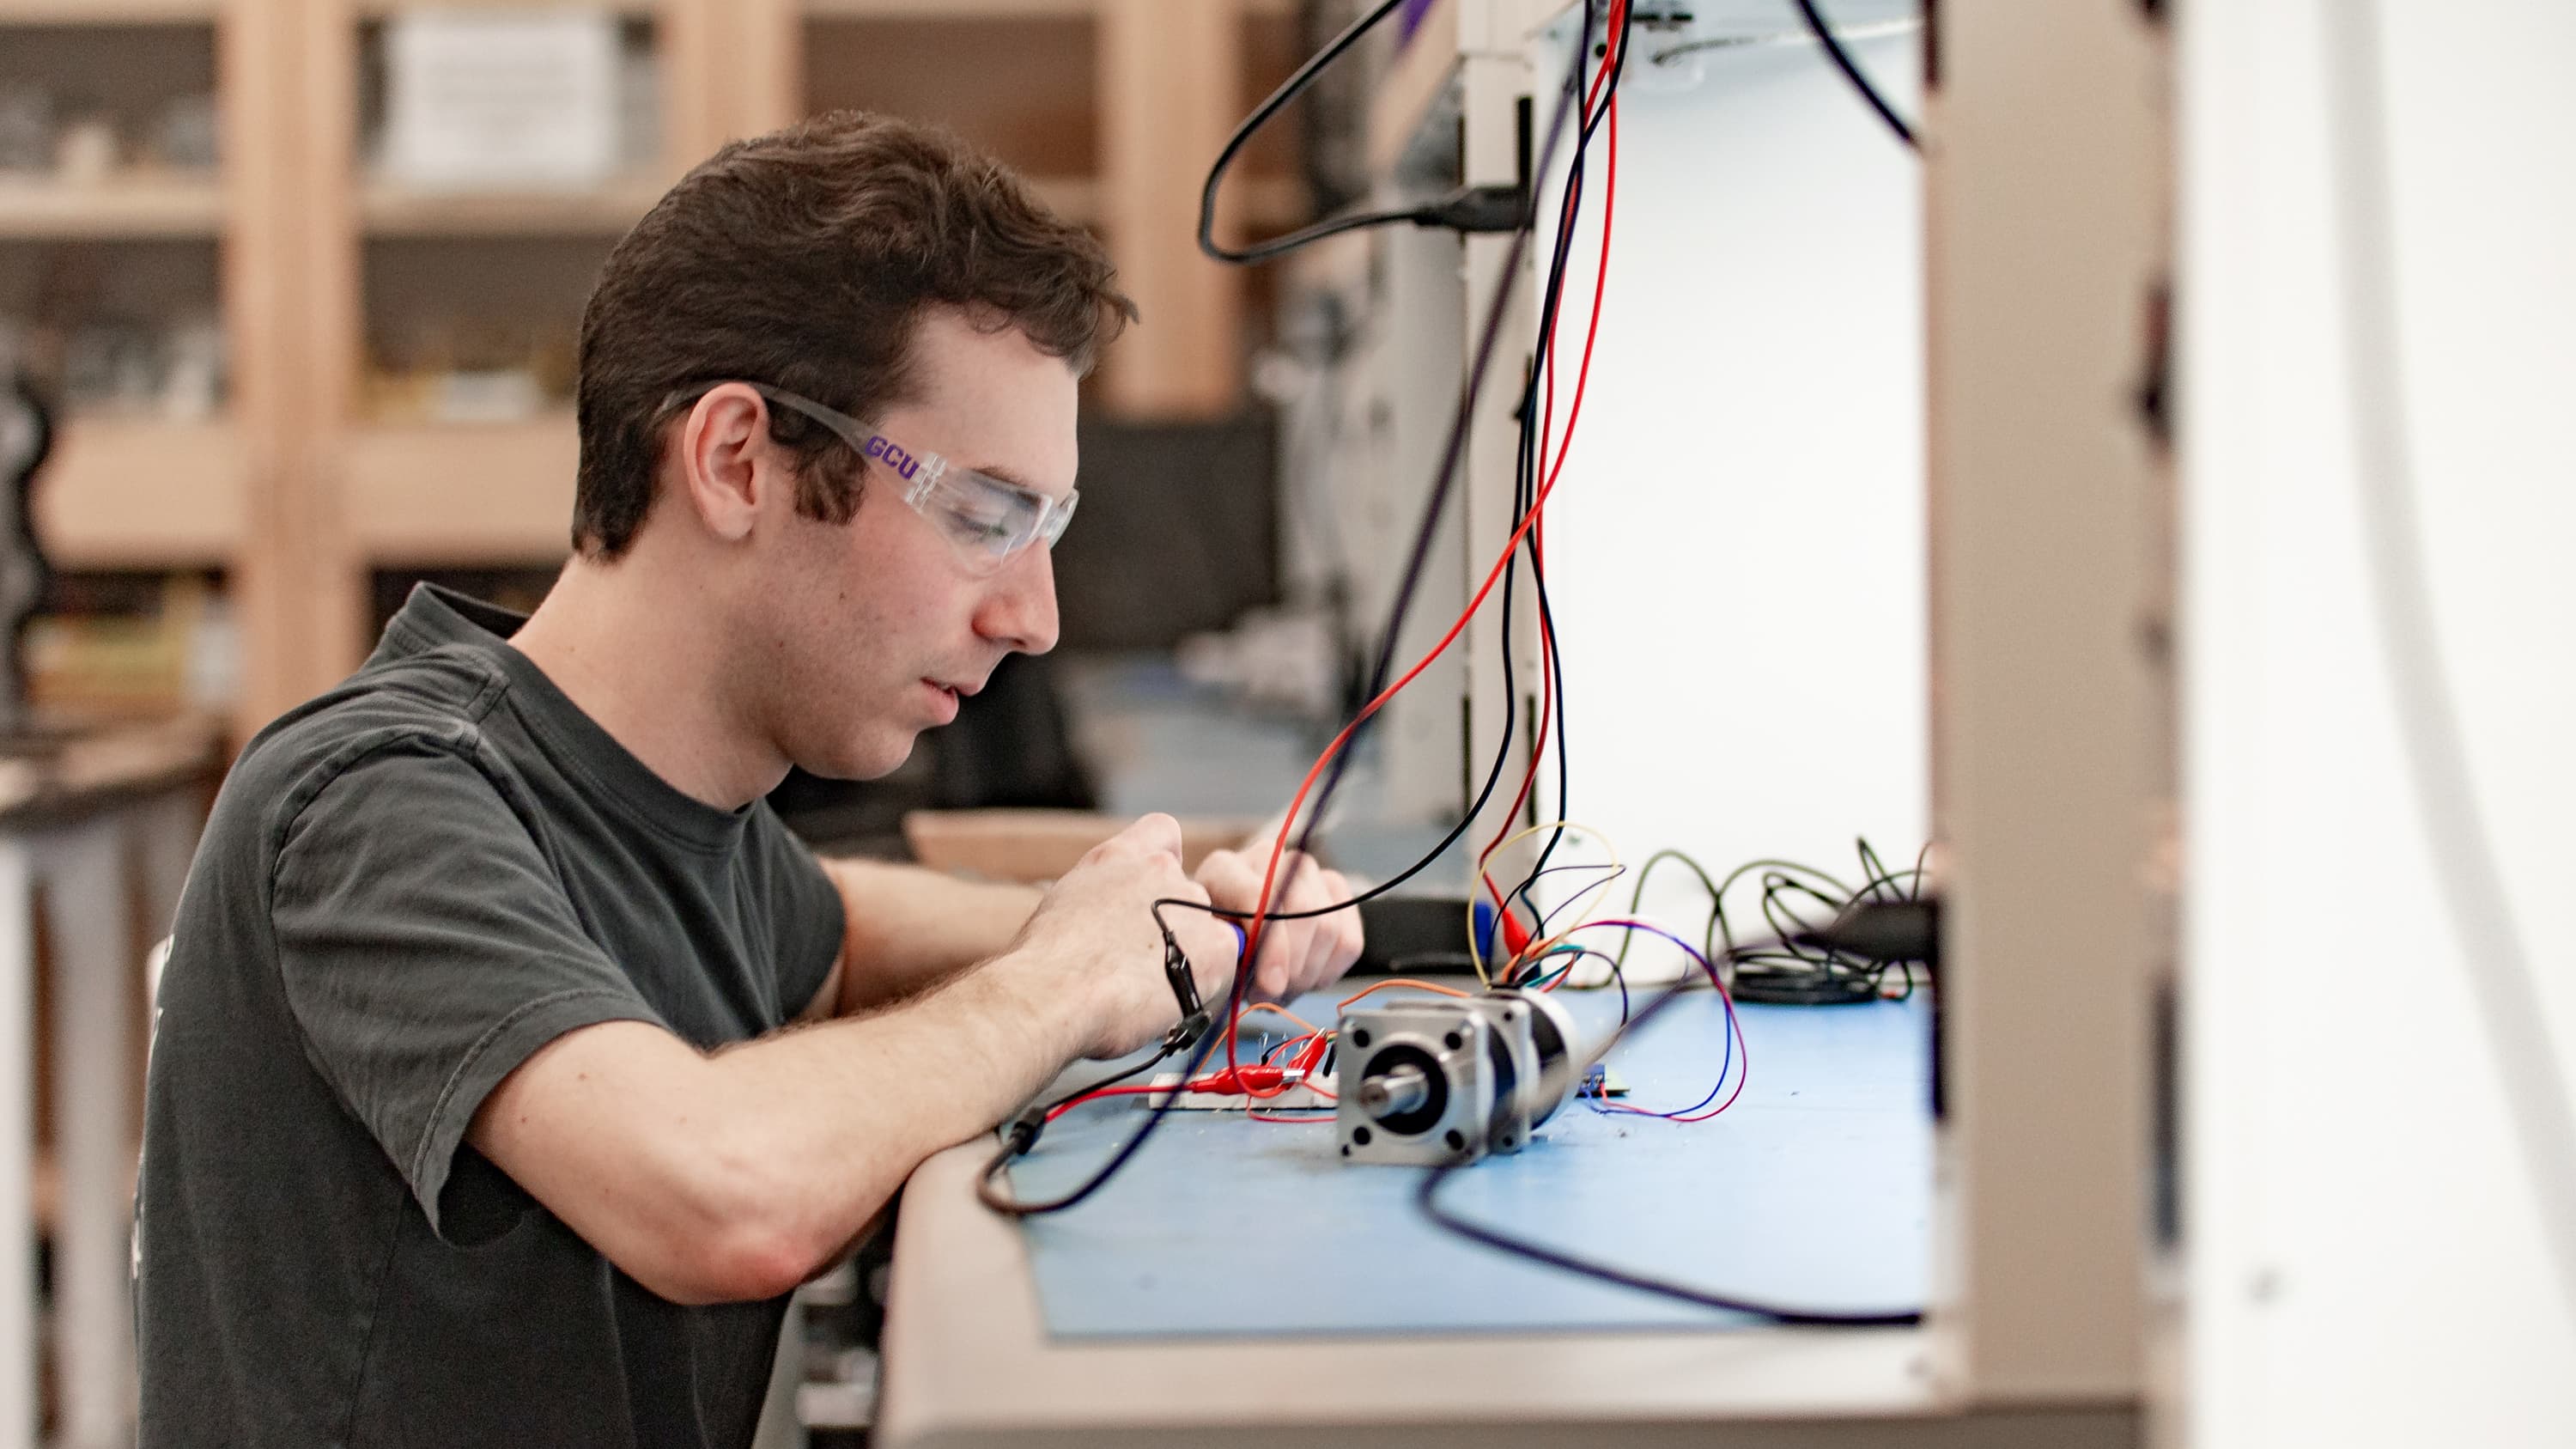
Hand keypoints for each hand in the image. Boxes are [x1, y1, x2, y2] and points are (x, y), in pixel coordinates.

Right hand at [1014, 814, 1239, 1058]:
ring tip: (1155, 992)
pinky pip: (1226, 966)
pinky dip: (1207, 987)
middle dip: (1179, 929)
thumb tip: (1102, 924)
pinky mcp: (1218, 945)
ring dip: (1193, 958)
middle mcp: (1160, 870)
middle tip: (1147, 967)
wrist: (1054, 992)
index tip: (1156, 893)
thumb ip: (1097, 899)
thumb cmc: (1044, 964)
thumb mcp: (1064, 907)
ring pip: (1210, 932)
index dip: (1166, 861)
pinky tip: (1173, 1004)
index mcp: (1118, 858)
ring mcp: (1193, 904)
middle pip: (1190, 895)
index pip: (1162, 832)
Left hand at [1192, 840, 1363, 1004]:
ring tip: (1284, 991)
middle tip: (1276, 994)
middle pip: (1303, 910)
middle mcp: (1269, 860)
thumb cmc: (1217, 948)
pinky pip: (1350, 940)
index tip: (1271, 986)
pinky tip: (1306, 980)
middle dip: (1294, 965)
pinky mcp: (1334, 891)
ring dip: (1309, 973)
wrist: (1231, 937)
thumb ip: (1234, 958)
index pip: (1260, 899)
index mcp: (1225, 870)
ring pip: (1329, 926)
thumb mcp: (1211, 952)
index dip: (1272, 947)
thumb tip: (1271, 982)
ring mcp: (1306, 871)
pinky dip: (1330, 971)